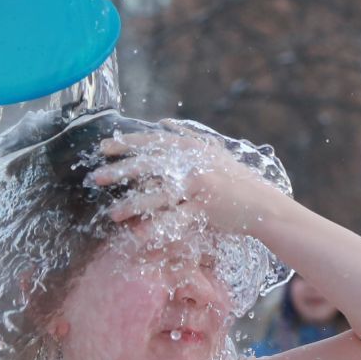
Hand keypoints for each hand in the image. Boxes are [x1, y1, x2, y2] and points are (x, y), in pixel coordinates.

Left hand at [89, 129, 279, 234]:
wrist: (264, 205)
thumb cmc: (236, 180)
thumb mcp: (214, 153)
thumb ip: (188, 137)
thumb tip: (164, 123)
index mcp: (192, 148)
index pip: (152, 142)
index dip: (126, 144)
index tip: (103, 148)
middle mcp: (193, 163)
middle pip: (149, 166)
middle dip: (120, 172)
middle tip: (96, 178)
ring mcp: (200, 185)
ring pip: (159, 195)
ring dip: (133, 206)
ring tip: (113, 215)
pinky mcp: (205, 208)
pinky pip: (175, 219)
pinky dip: (157, 228)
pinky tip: (139, 236)